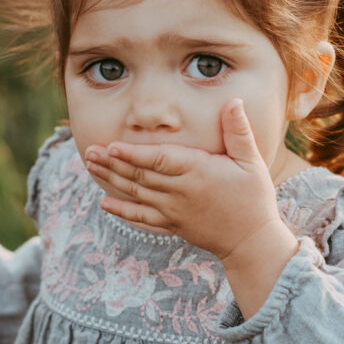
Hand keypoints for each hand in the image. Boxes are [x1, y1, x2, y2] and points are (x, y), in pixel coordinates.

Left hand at [84, 98, 289, 261]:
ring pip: (136, 194)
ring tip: (91, 166)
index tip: (111, 146)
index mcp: (197, 172)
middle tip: (90, 151)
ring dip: (111, 180)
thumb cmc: (254, 198)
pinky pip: (141, 218)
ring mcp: (173, 212)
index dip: (133, 153)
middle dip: (112, 163)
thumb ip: (238, 131)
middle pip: (140, 176)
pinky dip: (122, 211)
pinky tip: (104, 203)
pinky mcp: (172, 226)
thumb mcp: (252, 161)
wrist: (251, 242)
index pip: (158, 160)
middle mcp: (180, 192)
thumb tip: (234, 101)